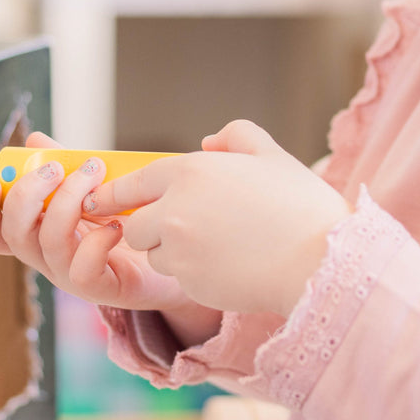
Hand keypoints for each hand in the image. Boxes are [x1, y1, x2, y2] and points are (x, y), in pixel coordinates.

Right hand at [0, 131, 196, 313]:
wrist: (174, 253)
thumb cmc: (132, 219)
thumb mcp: (95, 186)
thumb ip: (64, 164)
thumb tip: (35, 141)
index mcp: (40, 231)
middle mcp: (48, 256)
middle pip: (12, 233)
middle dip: (27, 194)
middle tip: (55, 168)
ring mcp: (71, 275)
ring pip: (46, 243)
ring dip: (67, 201)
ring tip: (95, 176)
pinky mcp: (101, 288)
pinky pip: (81, 269)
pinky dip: (96, 240)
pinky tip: (117, 224)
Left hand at [83, 120, 351, 316]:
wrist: (321, 262)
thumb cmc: (300, 205)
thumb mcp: (271, 154)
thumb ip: (236, 136)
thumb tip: (209, 141)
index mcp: (191, 171)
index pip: (134, 182)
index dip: (114, 193)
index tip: (99, 200)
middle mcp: (175, 209)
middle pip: (134, 225)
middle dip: (150, 228)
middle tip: (182, 229)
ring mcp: (179, 250)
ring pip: (155, 254)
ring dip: (174, 252)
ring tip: (220, 246)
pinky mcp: (190, 283)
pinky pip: (180, 278)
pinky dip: (195, 273)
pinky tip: (231, 265)